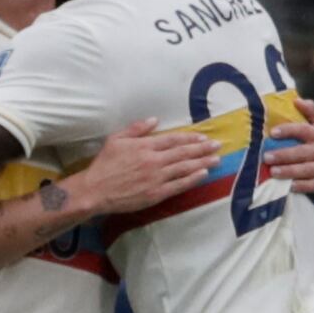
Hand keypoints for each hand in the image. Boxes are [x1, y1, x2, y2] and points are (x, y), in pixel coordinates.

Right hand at [77, 119, 219, 215]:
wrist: (95, 190)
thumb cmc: (104, 164)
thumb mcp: (116, 139)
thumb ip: (136, 129)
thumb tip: (155, 119)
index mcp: (145, 146)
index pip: (173, 140)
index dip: (190, 138)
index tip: (203, 137)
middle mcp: (154, 160)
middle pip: (183, 152)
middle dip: (202, 148)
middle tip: (217, 145)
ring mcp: (156, 177)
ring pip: (185, 167)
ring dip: (202, 162)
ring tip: (216, 158)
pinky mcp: (156, 193)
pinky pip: (179, 185)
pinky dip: (192, 178)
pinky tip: (203, 174)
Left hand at [270, 98, 313, 196]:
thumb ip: (312, 112)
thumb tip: (296, 100)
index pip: (304, 130)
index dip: (288, 130)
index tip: (273, 133)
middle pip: (302, 152)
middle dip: (283, 155)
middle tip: (267, 157)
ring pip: (306, 170)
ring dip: (289, 171)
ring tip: (273, 172)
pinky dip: (301, 186)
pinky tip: (289, 186)